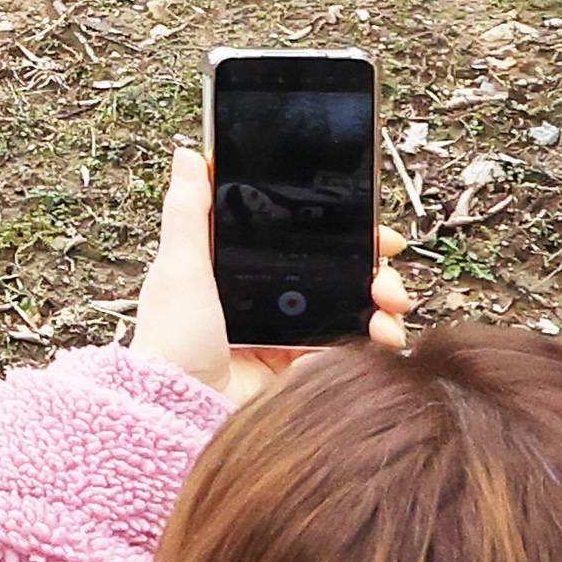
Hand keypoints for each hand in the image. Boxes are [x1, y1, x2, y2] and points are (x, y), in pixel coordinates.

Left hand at [133, 151, 406, 404]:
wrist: (179, 408)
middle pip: (335, 270)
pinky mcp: (302, 366)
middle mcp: (266, 296)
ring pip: (351, 306)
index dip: (339, 229)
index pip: (299, 237)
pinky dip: (376, 340)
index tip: (372, 226)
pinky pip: (350, 346)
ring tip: (391, 306)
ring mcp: (287, 331)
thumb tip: (188, 153)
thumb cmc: (169, 339)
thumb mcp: (179, 269)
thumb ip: (189, 213)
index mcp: (238, 267)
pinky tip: (386, 338)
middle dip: (372, 268)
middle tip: (387, 272)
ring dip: (382, 302)